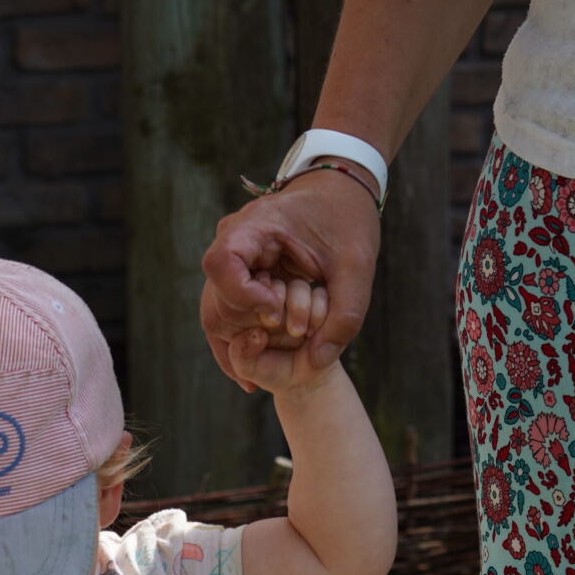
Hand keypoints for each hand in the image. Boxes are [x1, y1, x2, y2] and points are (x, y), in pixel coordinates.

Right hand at [201, 170, 379, 378]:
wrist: (340, 195)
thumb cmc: (347, 220)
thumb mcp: (357, 266)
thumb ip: (345, 315)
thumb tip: (318, 362)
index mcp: (255, 225)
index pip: (221, 264)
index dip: (243, 297)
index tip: (275, 313)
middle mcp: (233, 243)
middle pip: (217, 301)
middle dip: (251, 327)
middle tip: (290, 334)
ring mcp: (231, 263)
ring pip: (216, 316)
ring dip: (244, 341)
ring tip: (277, 355)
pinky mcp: (236, 281)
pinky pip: (225, 319)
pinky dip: (239, 346)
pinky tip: (251, 379)